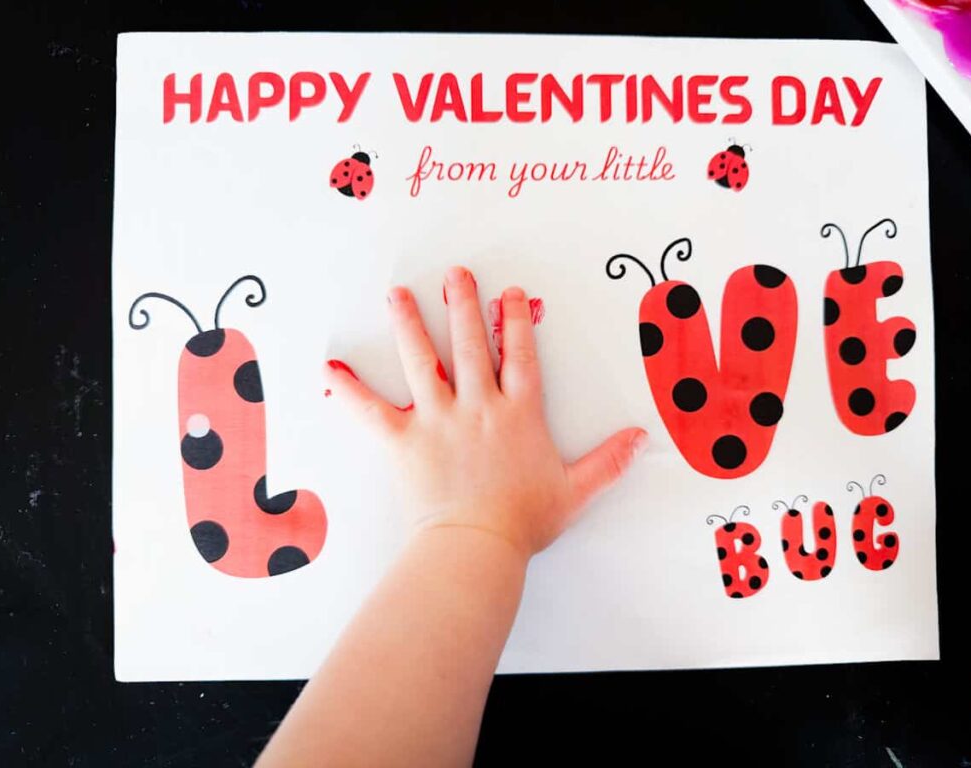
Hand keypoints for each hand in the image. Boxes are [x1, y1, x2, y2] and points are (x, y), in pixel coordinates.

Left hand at [327, 265, 645, 559]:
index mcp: (518, 413)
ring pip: (421, 360)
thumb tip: (640, 439)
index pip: (520, 356)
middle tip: (454, 274)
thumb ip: (608, 462)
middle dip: (463, 304)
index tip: (512, 294)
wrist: (477, 546)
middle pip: (470, 344)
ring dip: (410, 324)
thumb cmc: (523, 521)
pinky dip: (350, 389)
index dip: (518, 321)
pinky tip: (331, 368)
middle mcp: (478, 405)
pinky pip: (372, 410)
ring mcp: (439, 419)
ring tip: (399, 294)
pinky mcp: (405, 440)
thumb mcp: (575, 491)